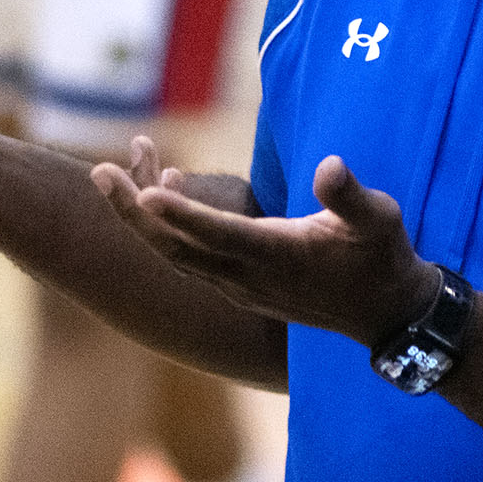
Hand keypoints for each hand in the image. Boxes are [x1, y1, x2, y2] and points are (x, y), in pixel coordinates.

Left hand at [91, 148, 438, 346]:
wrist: (386, 314)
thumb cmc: (383, 257)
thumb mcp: (379, 219)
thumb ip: (350, 196)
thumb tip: (328, 167)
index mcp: (279, 255)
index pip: (220, 234)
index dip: (182, 213)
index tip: (145, 189)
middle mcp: (249, 277)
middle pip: (175, 248)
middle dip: (132, 213)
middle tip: (97, 173)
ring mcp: (240, 286)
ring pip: (175, 254)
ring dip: (140, 219)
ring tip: (112, 174)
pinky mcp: (239, 286)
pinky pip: (189, 257)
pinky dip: (165, 228)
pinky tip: (161, 191)